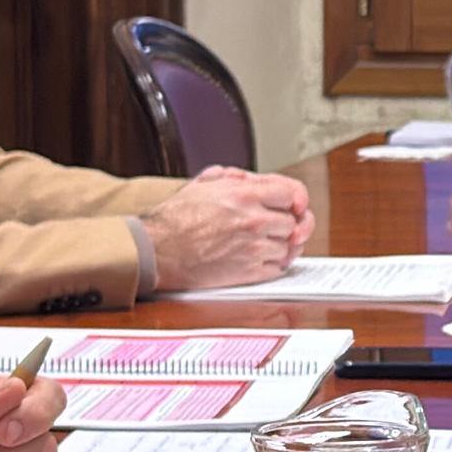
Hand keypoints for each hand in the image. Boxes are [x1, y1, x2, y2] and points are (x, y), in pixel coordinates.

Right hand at [146, 166, 313, 293]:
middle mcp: (253, 221)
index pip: (292, 193)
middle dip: (285, 223)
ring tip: (267, 242)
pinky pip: (278, 268)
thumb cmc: (174, 219)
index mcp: (244, 195)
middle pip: (293, 222)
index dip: (294, 199)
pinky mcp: (248, 272)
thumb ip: (236, 178)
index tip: (294, 205)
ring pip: (289, 247)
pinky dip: (274, 264)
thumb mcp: (204, 183)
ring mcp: (253, 248)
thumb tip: (259, 181)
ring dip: (280, 245)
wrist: (156, 250)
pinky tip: (262, 258)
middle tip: (277, 226)